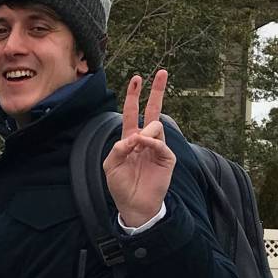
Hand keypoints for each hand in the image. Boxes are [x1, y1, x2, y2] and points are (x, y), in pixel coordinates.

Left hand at [104, 69, 174, 227]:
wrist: (134, 205)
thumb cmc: (121, 186)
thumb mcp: (111, 165)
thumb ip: (118, 148)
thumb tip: (132, 137)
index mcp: (131, 139)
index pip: (133, 113)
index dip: (134, 96)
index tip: (137, 78)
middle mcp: (145, 140)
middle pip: (153, 110)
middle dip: (156, 91)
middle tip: (161, 72)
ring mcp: (157, 147)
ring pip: (155, 125)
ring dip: (145, 131)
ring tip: (137, 145)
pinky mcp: (167, 157)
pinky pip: (160, 142)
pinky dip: (151, 142)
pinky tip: (143, 145)